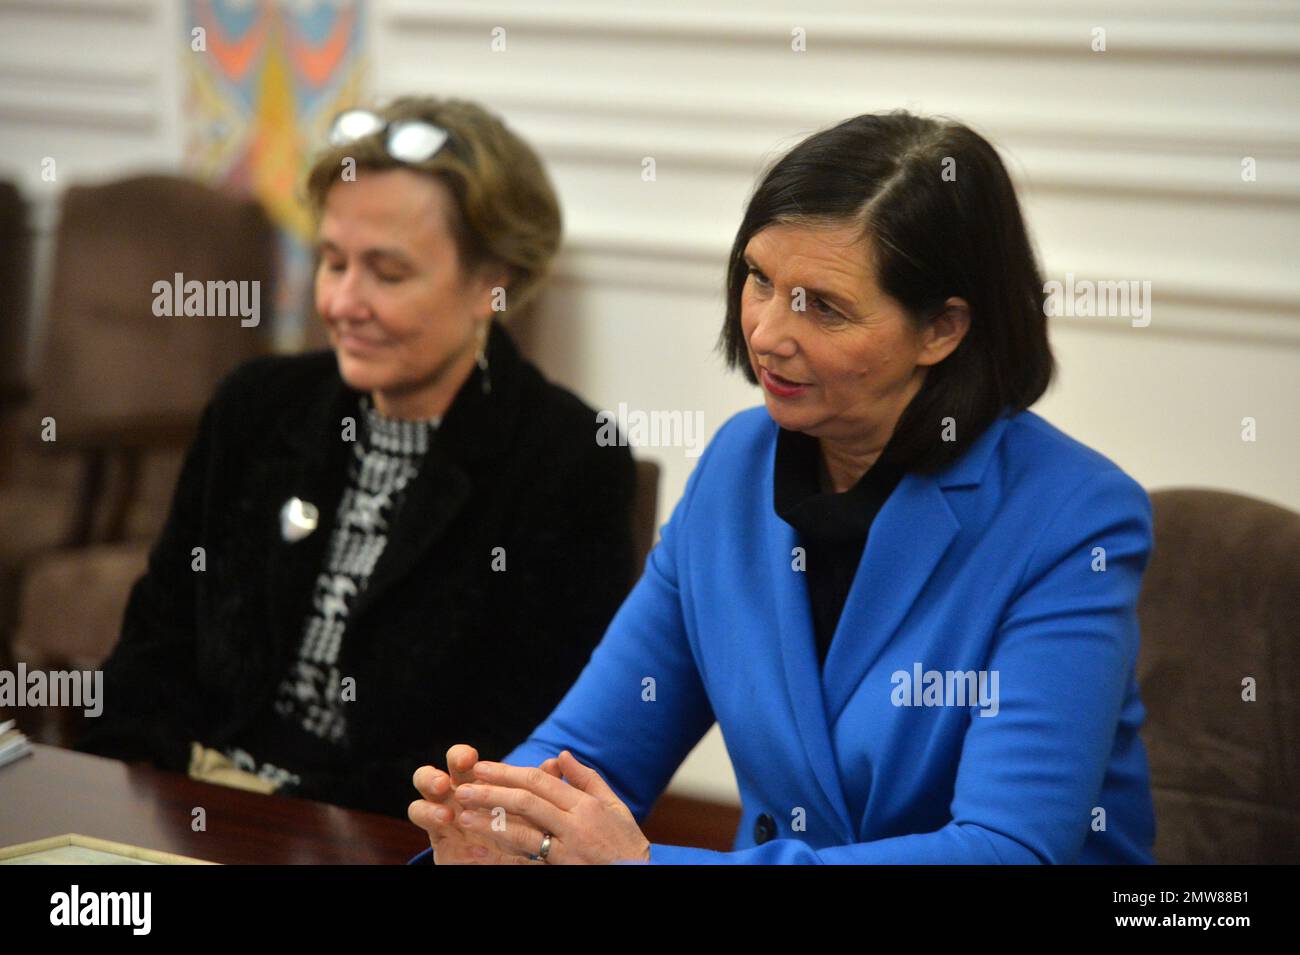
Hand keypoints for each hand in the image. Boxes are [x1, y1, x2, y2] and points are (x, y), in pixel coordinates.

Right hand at [408, 744, 561, 864]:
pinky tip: (467, 843)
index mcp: (470, 783)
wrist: (512, 858)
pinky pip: (431, 840)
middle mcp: (450, 798)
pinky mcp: (441, 845)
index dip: (461, 756)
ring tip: (448, 815)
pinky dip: (446, 841)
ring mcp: (441, 821)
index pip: (459, 761)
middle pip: (427, 777)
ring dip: (428, 809)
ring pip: (417, 806)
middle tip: (444, 783)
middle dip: (431, 777)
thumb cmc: (521, 825)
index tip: (471, 758)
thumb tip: (555, 763)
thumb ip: (541, 785)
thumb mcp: (532, 808)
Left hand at [452, 750, 650, 864]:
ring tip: (463, 816)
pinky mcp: (564, 870)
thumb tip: (561, 755)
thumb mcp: (613, 805)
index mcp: (585, 804)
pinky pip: (530, 862)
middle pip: (527, 802)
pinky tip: (484, 851)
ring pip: (524, 832)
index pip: (539, 781)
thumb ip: (586, 779)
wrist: (640, 876)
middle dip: (492, 792)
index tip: (482, 767)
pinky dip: (505, 857)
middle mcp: (575, 824)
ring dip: (490, 823)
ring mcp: (568, 850)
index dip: (508, 772)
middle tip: (462, 788)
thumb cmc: (626, 841)